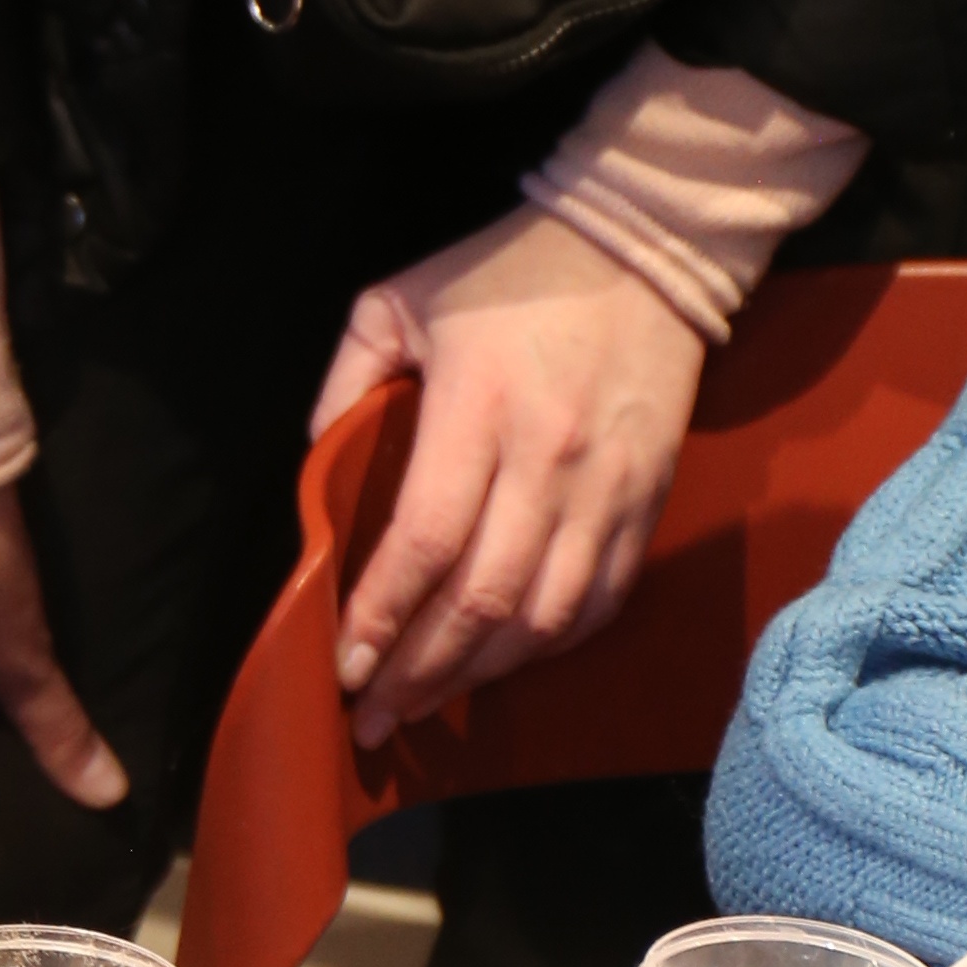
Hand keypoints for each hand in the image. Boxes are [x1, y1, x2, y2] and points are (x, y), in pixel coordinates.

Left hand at [310, 202, 705, 747]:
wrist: (645, 250)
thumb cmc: (508, 273)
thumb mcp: (398, 299)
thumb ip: (346, 379)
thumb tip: (316, 462)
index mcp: (478, 409)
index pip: (427, 542)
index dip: (383, 616)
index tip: (343, 663)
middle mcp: (549, 461)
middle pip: (484, 599)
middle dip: (421, 671)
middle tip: (372, 716)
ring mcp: (609, 488)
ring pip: (546, 616)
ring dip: (482, 673)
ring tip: (427, 703)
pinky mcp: (651, 502)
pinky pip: (602, 600)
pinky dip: (551, 645)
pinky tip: (505, 664)